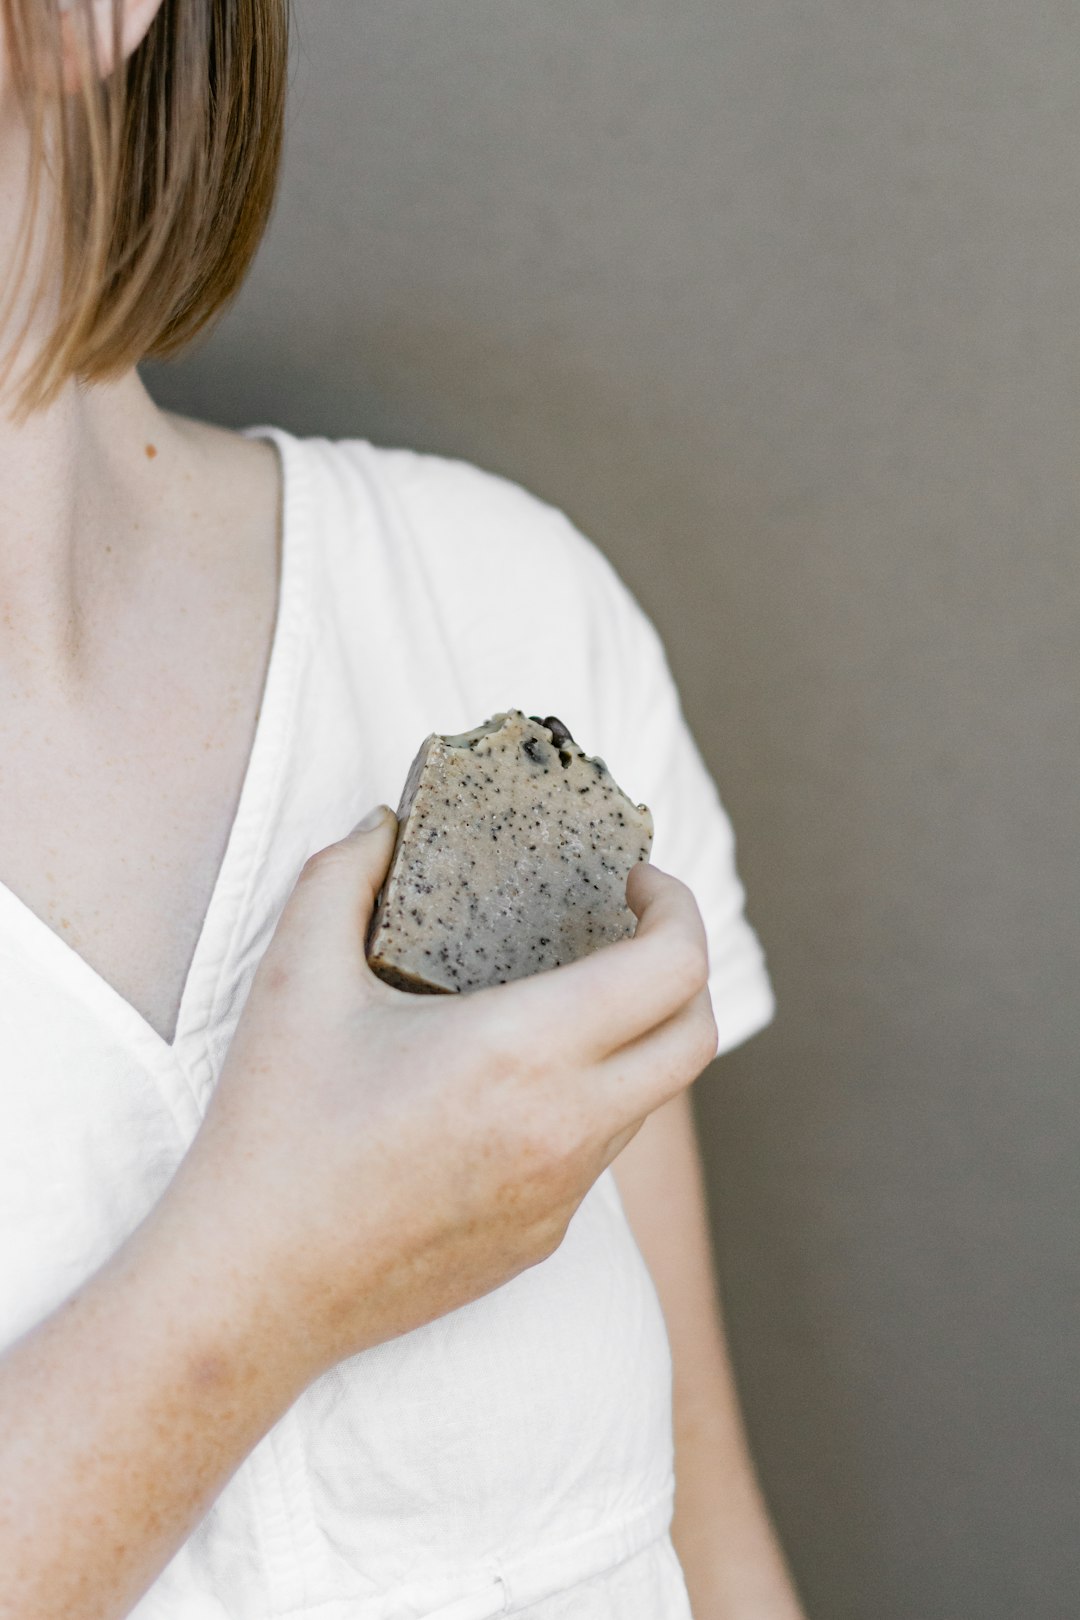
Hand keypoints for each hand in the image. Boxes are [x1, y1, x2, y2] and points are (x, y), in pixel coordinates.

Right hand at [169, 804, 719, 1385]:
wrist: (251, 1291)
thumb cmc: (273, 1130)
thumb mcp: (296, 977)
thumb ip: (342, 873)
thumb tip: (385, 824)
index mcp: (523, 1053)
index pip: (676, 968)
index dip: (678, 908)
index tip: (635, 882)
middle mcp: (565, 1129)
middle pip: (696, 1037)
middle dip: (683, 969)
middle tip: (626, 931)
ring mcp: (561, 1195)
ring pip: (650, 1099)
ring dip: (633, 1038)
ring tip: (562, 1001)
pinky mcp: (541, 1241)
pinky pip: (596, 1155)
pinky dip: (586, 1103)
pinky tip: (512, 1088)